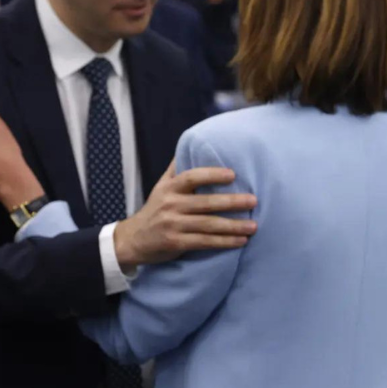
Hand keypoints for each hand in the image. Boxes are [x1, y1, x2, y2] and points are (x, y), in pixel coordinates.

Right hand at [113, 161, 258, 268]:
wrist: (133, 240)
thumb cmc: (156, 209)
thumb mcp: (161, 187)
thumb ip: (177, 169)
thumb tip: (192, 144)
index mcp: (170, 188)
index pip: (192, 177)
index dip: (212, 174)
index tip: (232, 174)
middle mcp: (170, 205)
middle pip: (205, 203)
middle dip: (232, 202)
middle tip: (253, 200)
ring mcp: (173, 225)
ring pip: (208, 225)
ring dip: (233, 226)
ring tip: (253, 226)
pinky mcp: (176, 243)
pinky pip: (204, 242)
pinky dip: (224, 242)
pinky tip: (240, 241)